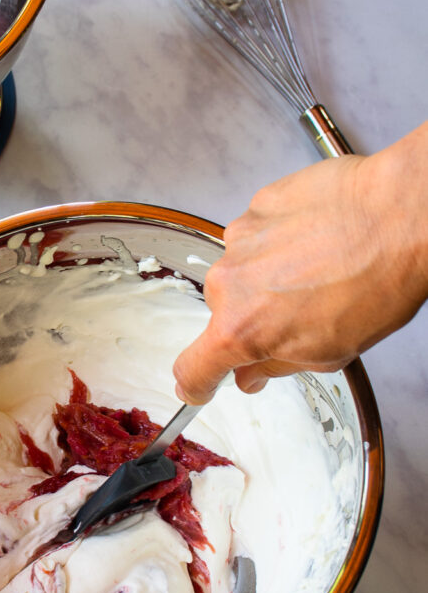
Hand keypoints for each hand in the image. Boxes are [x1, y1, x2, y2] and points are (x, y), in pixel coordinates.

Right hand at [174, 123, 427, 402]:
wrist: (400, 215)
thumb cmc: (376, 282)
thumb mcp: (328, 352)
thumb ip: (276, 365)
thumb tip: (253, 372)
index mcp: (240, 331)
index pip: (192, 369)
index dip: (196, 384)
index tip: (200, 385)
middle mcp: (228, 284)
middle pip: (225, 313)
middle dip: (254, 317)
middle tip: (299, 311)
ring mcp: (240, 240)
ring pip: (242, 271)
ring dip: (269, 276)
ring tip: (318, 269)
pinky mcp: (257, 206)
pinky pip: (259, 234)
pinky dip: (281, 240)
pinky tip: (318, 239)